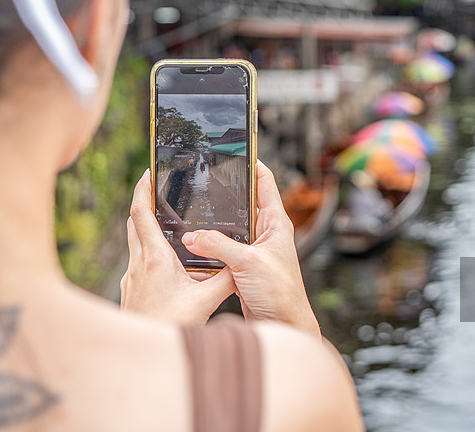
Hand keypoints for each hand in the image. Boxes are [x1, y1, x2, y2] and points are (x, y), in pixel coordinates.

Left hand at [120, 169, 235, 324]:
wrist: (142, 355)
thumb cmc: (171, 327)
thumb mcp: (206, 302)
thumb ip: (226, 278)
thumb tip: (241, 260)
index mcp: (154, 259)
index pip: (140, 212)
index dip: (142, 189)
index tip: (147, 172)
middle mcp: (137, 265)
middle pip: (134, 223)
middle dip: (142, 204)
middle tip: (156, 191)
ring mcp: (131, 280)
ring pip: (134, 243)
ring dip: (144, 228)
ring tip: (163, 223)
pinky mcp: (131, 293)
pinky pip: (137, 263)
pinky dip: (147, 252)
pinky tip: (165, 264)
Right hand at [181, 161, 320, 338]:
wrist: (284, 324)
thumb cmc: (279, 292)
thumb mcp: (246, 262)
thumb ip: (217, 245)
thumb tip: (190, 237)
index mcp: (276, 223)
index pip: (265, 182)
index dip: (251, 163)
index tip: (234, 150)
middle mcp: (266, 233)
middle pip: (244, 203)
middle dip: (225, 192)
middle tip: (203, 178)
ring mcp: (255, 250)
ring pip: (231, 228)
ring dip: (215, 223)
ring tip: (192, 210)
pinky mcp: (244, 267)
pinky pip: (224, 249)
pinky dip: (211, 246)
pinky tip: (193, 244)